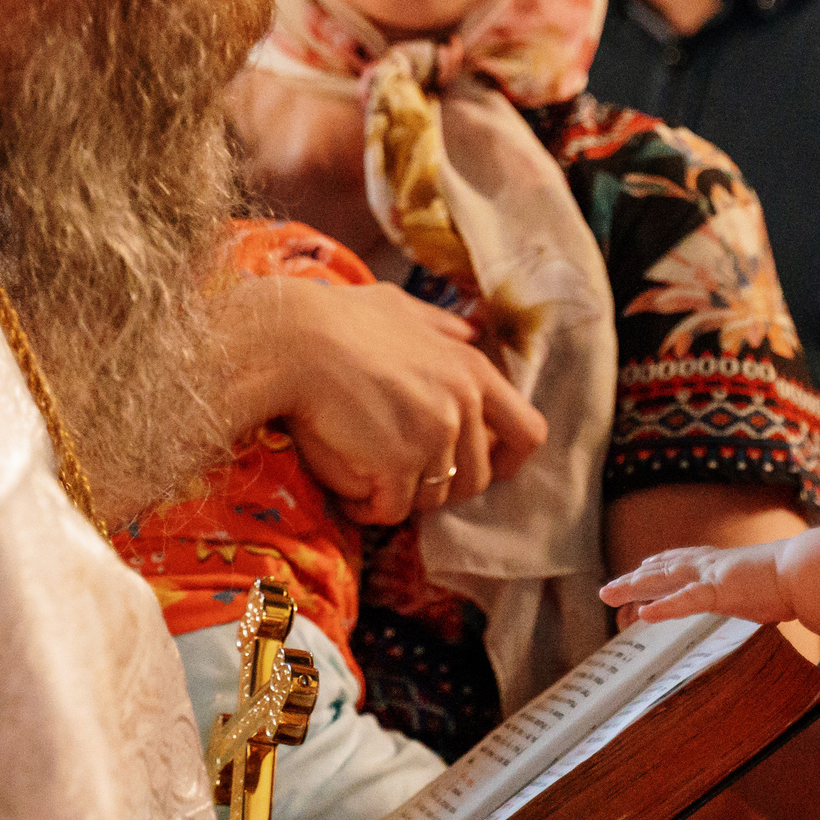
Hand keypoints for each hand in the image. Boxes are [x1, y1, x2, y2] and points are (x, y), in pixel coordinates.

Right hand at [222, 275, 548, 523]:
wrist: (292, 340)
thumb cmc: (336, 320)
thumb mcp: (401, 308)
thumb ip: (441, 326)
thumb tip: (470, 330)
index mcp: (473, 369)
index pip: (527, 432)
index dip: (507, 460)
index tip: (481, 468)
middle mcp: (463, 404)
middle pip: (476, 479)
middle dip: (441, 487)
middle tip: (401, 478)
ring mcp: (434, 436)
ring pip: (433, 499)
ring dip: (401, 498)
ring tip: (367, 482)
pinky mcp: (398, 464)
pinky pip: (391, 511)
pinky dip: (369, 510)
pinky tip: (348, 497)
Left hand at [598, 540, 795, 625]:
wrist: (808, 570)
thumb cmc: (794, 580)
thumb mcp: (765, 586)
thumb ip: (753, 593)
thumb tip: (764, 602)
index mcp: (719, 564)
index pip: (680, 564)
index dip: (655, 570)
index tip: (638, 573)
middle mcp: (709, 565)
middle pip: (661, 571)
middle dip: (632, 581)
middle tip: (606, 590)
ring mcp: (712, 575)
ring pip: (662, 581)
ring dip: (632, 588)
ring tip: (608, 595)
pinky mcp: (720, 590)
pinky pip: (686, 600)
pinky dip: (664, 607)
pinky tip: (644, 615)